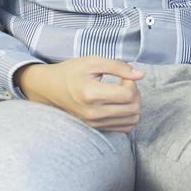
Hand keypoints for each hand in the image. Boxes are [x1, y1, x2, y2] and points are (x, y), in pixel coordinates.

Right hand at [15, 56, 144, 132]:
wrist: (50, 88)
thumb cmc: (71, 72)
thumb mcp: (93, 61)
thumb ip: (119, 66)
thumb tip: (140, 75)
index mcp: (91, 94)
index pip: (128, 95)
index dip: (132, 83)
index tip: (124, 77)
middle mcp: (93, 112)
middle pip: (133, 108)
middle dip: (135, 94)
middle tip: (124, 84)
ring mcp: (94, 123)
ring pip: (132, 120)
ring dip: (133, 105)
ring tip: (122, 94)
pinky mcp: (96, 128)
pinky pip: (124, 128)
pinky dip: (128, 116)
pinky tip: (119, 104)